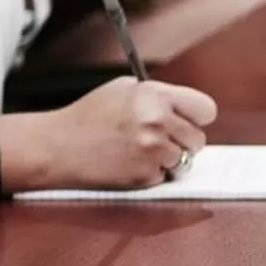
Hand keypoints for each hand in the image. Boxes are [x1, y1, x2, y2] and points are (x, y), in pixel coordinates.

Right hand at [1, 78, 218, 191]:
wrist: (58, 146)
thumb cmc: (89, 116)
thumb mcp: (124, 89)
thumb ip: (158, 94)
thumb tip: (186, 106)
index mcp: (155, 95)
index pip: (206, 110)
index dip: (197, 117)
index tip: (188, 121)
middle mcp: (157, 122)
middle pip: (198, 139)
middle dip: (182, 141)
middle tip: (157, 138)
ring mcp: (153, 150)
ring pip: (184, 160)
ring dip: (168, 158)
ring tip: (140, 150)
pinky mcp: (146, 175)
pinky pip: (166, 176)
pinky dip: (153, 172)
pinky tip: (131, 162)